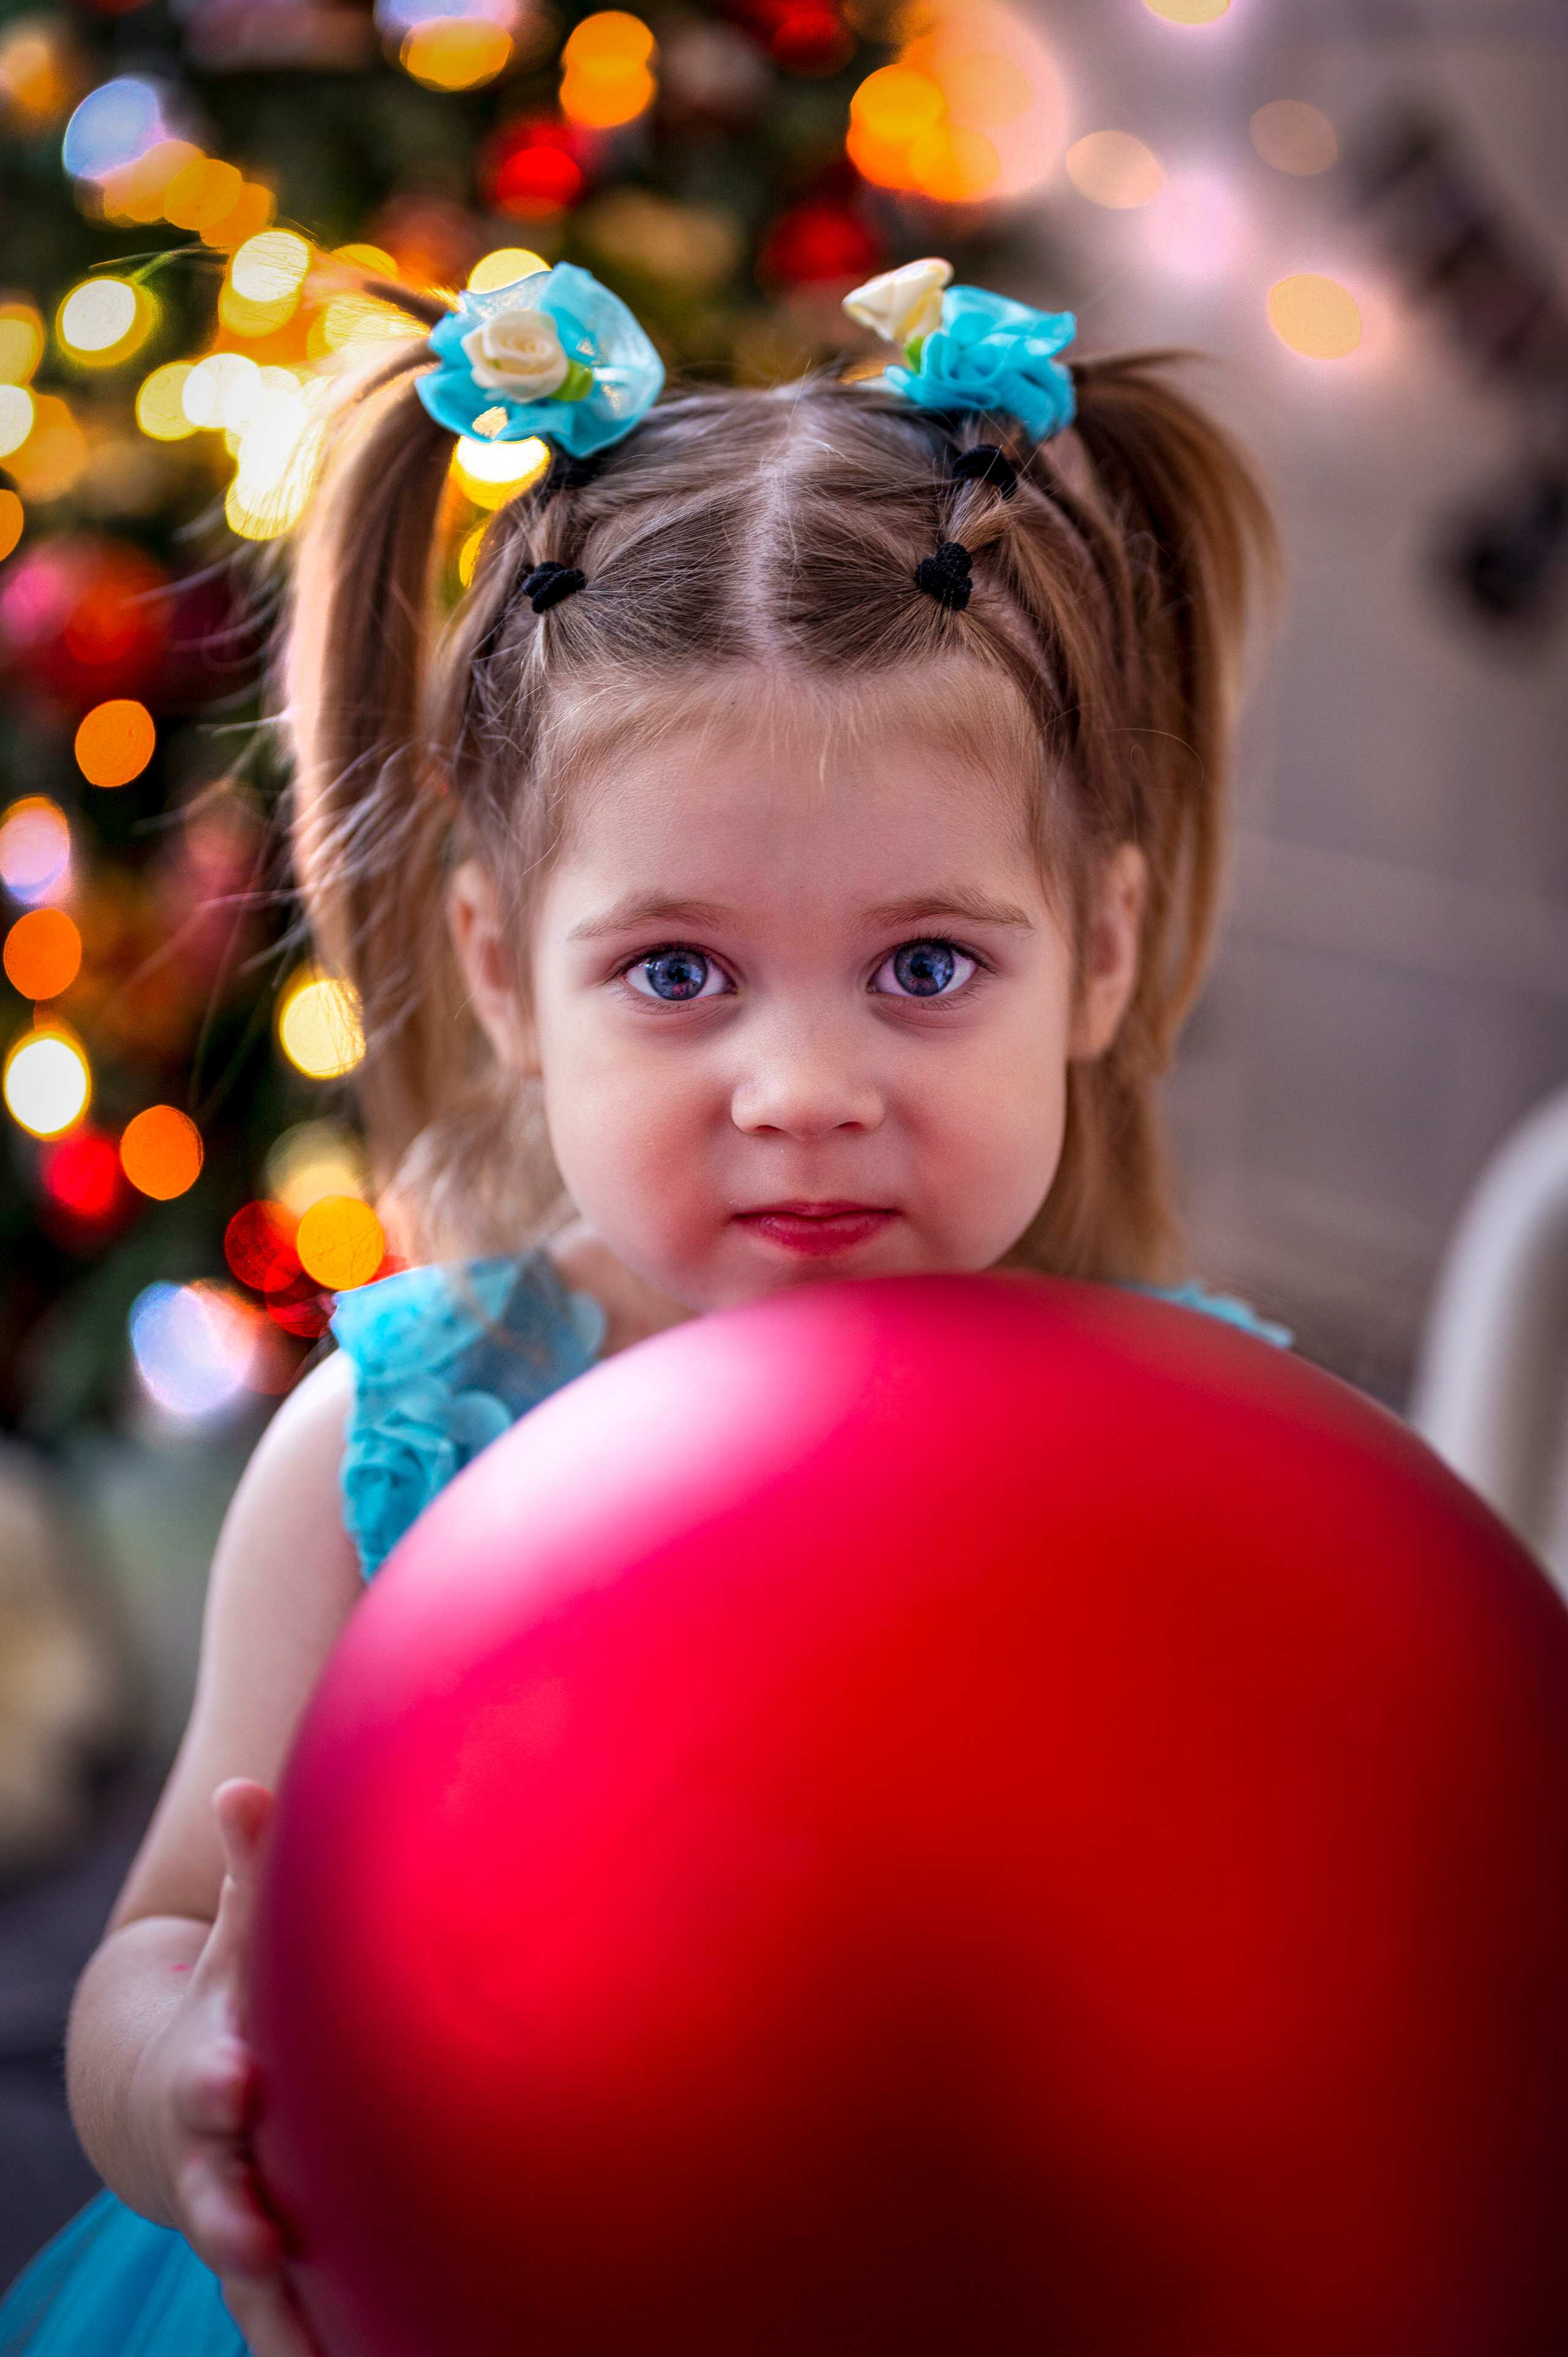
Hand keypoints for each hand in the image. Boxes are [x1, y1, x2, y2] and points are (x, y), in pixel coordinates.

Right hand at [132, 1779, 321, 2356]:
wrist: (193, 2093)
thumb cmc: (241, 2000)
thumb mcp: (241, 1938)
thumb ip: (252, 1871)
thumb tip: (246, 1788)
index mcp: (214, 2076)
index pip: (209, 2082)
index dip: (220, 2081)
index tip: (237, 2077)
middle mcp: (220, 2161)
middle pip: (218, 2193)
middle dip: (233, 2213)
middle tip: (256, 2234)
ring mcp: (242, 2221)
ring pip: (252, 2280)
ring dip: (276, 2312)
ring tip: (308, 2354)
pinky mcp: (276, 2268)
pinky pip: (289, 2321)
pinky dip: (310, 2349)